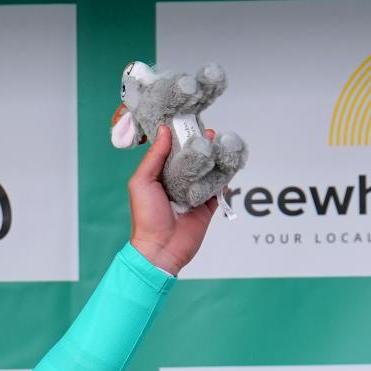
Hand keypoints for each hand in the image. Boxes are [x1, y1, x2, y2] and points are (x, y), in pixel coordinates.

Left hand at [126, 124, 216, 275]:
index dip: (180, 137)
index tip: (188, 122)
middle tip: (208, 132)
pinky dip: (225, 177)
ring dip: (214, 157)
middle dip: (200, 144)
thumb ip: (154, 157)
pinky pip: (219, 188)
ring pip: (208, 170)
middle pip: (192, 158)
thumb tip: (164, 131)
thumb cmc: (147, 217)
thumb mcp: (142, 182)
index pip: (171, 151)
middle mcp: (177, 182)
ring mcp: (194, 193)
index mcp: (159, 176)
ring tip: (219, 143)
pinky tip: (228, 163)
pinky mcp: (208, 205)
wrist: (162, 248)